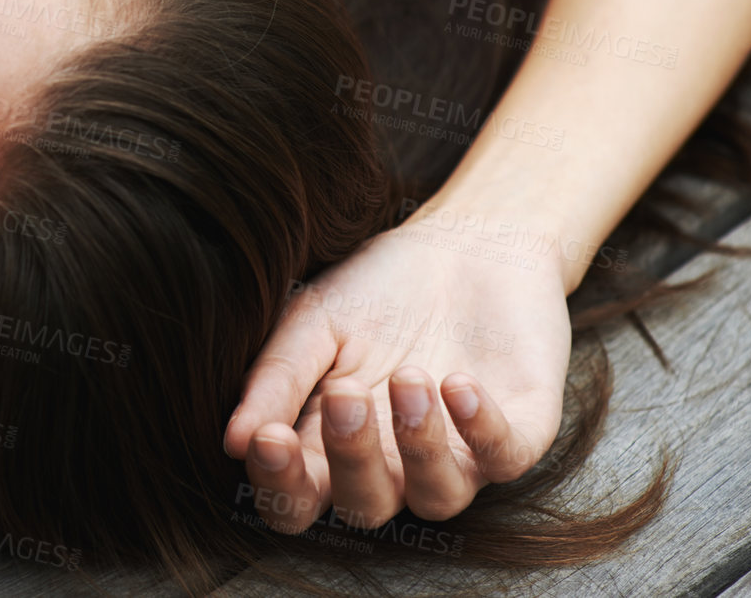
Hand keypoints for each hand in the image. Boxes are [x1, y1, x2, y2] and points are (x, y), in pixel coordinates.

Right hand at [224, 208, 573, 532]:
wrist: (467, 243)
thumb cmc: (379, 288)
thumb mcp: (314, 320)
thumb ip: (277, 378)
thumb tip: (233, 441)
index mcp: (331, 443)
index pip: (297, 498)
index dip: (280, 483)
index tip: (268, 437)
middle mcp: (393, 464)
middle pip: (365, 507)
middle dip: (351, 458)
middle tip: (346, 395)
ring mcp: (457, 455)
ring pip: (436, 498)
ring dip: (419, 446)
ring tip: (411, 377)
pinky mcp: (517, 435)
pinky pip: (502, 459)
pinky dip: (480, 427)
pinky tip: (458, 383)